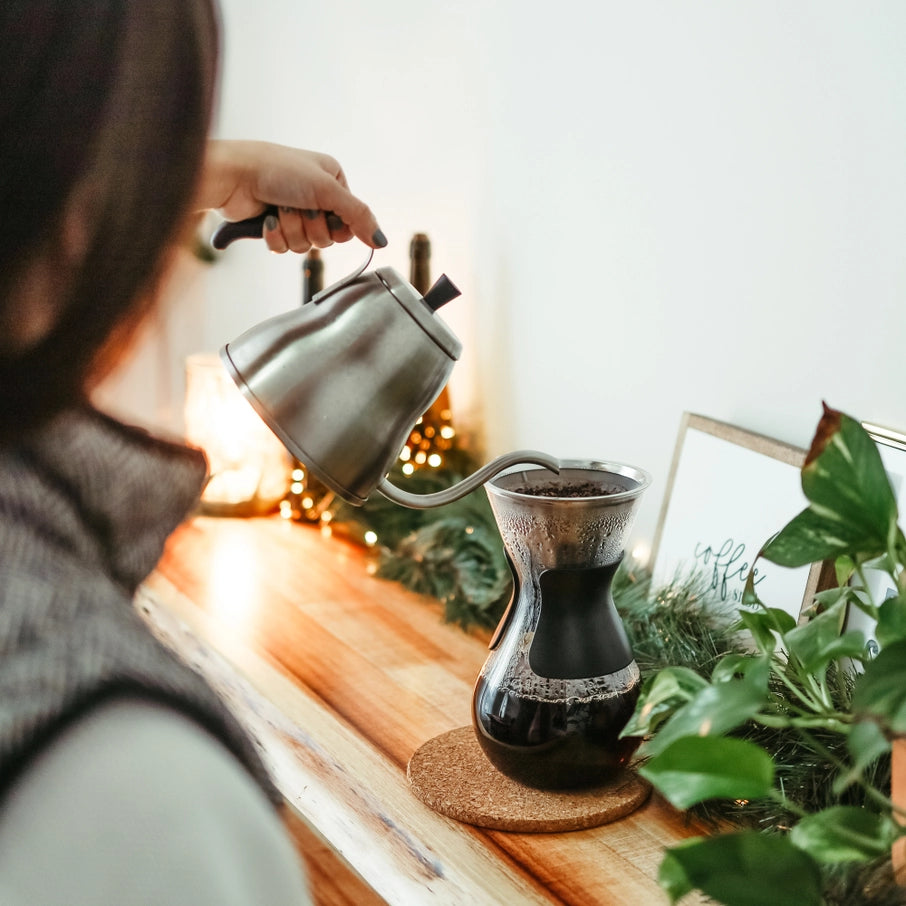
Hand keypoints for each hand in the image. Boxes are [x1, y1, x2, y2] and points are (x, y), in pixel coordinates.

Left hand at [197, 140, 386, 251]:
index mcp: (332, 181)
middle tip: (298, 207)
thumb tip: (381, 241)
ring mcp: (293, 212)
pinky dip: (276, 236)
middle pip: (328, 236)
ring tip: (279, 209)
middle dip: (310, 226)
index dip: (337, 225)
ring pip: (306, 244)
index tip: (326, 213)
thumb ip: (358, 216)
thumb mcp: (327, 190)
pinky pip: (285, 248)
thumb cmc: (278, 170)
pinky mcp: (274, 226)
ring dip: (291, 230)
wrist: (234, 175)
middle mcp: (315, 196)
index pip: (350, 222)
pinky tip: (266, 219)